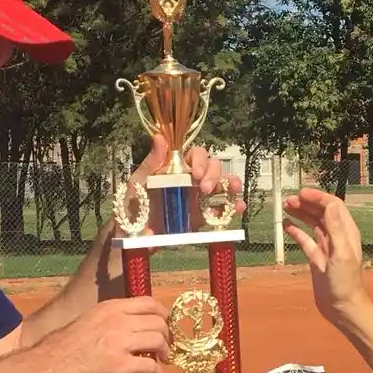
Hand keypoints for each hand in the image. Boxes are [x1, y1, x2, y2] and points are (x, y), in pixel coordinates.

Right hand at [35, 297, 169, 372]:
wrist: (50, 365)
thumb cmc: (66, 345)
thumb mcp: (90, 319)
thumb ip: (112, 318)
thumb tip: (134, 323)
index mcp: (111, 307)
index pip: (148, 303)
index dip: (162, 314)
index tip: (165, 324)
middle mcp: (117, 321)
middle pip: (158, 322)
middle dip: (166, 335)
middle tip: (165, 347)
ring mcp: (119, 342)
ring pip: (158, 341)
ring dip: (164, 352)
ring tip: (162, 360)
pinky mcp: (119, 365)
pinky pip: (149, 366)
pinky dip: (158, 372)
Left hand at [128, 134, 244, 232]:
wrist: (134, 235)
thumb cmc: (133, 204)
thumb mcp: (138, 181)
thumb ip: (151, 162)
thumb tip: (159, 137)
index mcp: (177, 168)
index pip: (196, 155)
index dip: (200, 160)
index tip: (196, 174)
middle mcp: (191, 180)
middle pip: (212, 167)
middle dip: (214, 175)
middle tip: (206, 189)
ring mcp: (199, 198)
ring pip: (221, 184)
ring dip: (230, 184)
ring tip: (233, 192)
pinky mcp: (203, 217)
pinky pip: (222, 209)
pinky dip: (233, 206)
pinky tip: (238, 207)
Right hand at [283, 188, 365, 323]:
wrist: (341, 307)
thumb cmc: (345, 282)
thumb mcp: (341, 253)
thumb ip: (335, 229)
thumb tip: (329, 205)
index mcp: (346, 232)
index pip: (333, 206)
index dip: (318, 197)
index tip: (301, 193)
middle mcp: (337, 236)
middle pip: (321, 212)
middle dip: (306, 203)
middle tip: (288, 200)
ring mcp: (326, 246)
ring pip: (312, 223)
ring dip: (301, 213)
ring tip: (286, 206)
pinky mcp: (316, 257)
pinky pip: (305, 239)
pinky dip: (296, 231)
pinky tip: (286, 225)